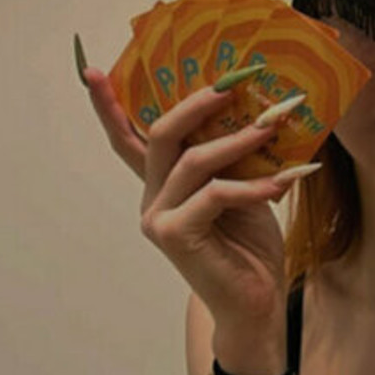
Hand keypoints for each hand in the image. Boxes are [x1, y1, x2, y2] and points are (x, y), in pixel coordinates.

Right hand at [80, 57, 309, 354]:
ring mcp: (159, 218)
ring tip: (275, 126)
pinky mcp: (176, 236)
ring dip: (238, 139)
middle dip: (196, 103)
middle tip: (233, 82)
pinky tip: (284, 181)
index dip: (110, 105)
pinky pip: (215, 194)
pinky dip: (252, 184)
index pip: (130, 138)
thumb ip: (232, 157)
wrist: (255, 306)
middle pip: (159, 134)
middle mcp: (152, 198)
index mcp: (161, 185)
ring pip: (192, 160)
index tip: (91, 69)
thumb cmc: (250, 248)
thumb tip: (257, 109)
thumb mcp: (241, 189)